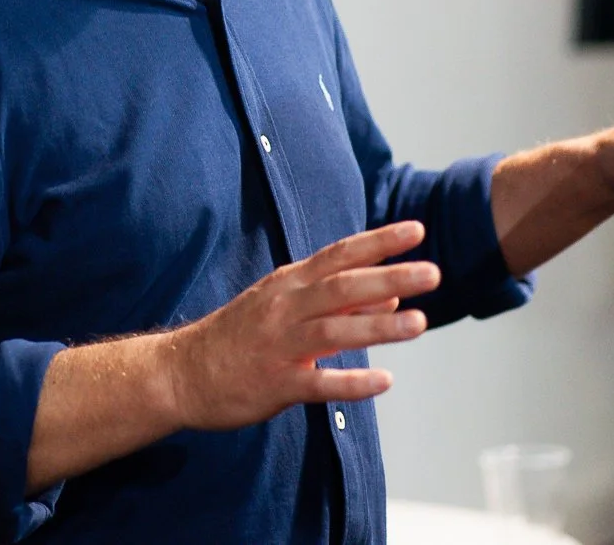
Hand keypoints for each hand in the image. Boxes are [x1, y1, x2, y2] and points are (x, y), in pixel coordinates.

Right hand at [166, 221, 439, 430]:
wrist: (181, 372)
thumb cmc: (239, 337)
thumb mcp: (283, 307)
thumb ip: (338, 301)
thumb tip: (391, 292)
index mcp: (288, 284)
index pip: (339, 255)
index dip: (379, 242)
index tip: (416, 230)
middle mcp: (285, 307)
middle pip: (343, 286)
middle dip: (389, 276)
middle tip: (433, 273)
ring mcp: (279, 345)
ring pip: (335, 330)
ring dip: (379, 325)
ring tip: (420, 322)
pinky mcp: (275, 382)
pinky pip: (319, 382)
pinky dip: (352, 382)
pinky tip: (384, 381)